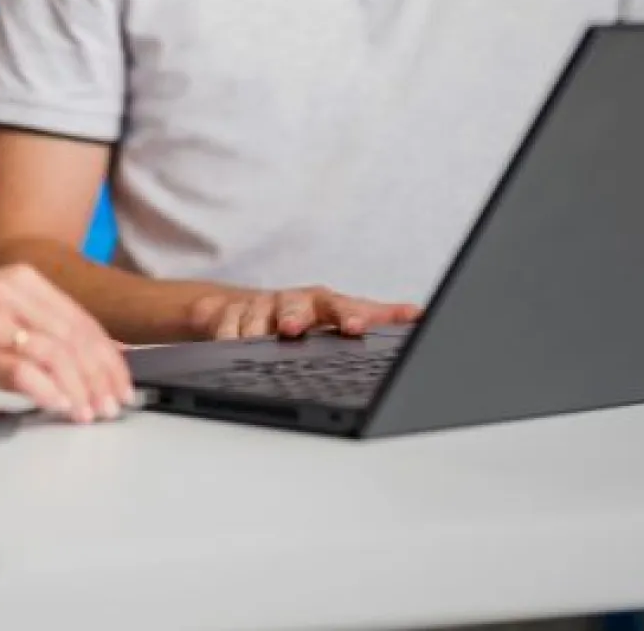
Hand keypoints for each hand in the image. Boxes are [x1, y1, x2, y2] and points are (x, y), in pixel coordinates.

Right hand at [0, 264, 135, 421]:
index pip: (81, 319)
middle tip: (114, 404)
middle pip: (76, 337)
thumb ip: (29, 326)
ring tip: (92, 412)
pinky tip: (63, 407)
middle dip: (102, 376)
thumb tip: (78, 363)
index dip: (108, 356)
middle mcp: (8, 292)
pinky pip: (26, 372)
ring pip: (58, 354)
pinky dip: (52, 393)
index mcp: (18, 278)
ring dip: (83, 389)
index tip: (120, 381)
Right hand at [186, 284, 422, 341]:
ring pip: (254, 316)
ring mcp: (258, 307)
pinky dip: (226, 335)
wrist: (246, 305)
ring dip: (255, 327)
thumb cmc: (304, 313)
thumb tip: (420, 314)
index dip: (347, 315)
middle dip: (292, 316)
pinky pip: (224, 326)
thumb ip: (381, 315)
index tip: (354, 326)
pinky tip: (227, 342)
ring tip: (255, 338)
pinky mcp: (228, 314)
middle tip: (292, 329)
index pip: (339, 305)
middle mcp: (290, 302)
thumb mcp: (342, 313)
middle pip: (292, 305)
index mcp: (322, 303)